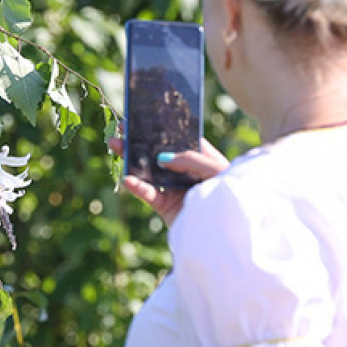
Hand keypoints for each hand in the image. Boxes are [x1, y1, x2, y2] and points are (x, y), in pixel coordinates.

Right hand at [109, 136, 228, 225]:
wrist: (228, 227)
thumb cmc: (230, 193)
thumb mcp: (215, 169)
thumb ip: (189, 159)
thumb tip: (162, 158)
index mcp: (200, 158)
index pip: (177, 140)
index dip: (161, 130)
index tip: (143, 119)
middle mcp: (185, 172)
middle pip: (158, 154)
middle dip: (139, 141)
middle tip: (122, 128)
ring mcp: (173, 189)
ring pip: (148, 172)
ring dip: (131, 159)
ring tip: (115, 145)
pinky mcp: (165, 206)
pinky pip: (148, 194)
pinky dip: (138, 187)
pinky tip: (128, 179)